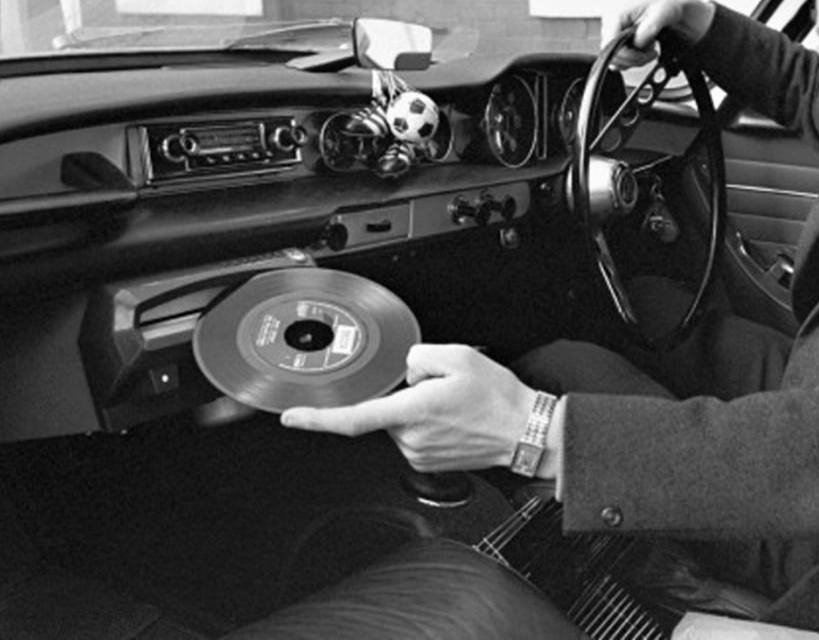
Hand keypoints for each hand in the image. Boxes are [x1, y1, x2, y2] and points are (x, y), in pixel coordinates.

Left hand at [280, 343, 537, 472]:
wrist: (525, 432)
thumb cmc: (498, 399)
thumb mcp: (459, 357)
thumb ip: (419, 356)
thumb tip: (406, 370)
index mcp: (414, 412)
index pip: (354, 418)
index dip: (318, 418)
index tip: (293, 416)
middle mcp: (411, 438)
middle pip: (385, 407)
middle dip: (403, 391)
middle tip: (440, 386)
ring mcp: (418, 453)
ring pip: (398, 419)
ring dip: (415, 407)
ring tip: (452, 404)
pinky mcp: (426, 461)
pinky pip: (412, 433)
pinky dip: (425, 421)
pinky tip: (452, 418)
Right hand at [601, 0, 715, 68]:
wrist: (668, 10)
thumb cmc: (664, 7)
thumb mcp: (661, 14)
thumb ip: (647, 29)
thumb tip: (636, 43)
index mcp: (616, 14)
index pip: (609, 43)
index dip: (626, 53)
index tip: (643, 54)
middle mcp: (611, 24)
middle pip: (612, 54)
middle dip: (634, 58)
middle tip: (651, 52)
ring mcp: (614, 34)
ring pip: (617, 60)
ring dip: (636, 60)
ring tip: (650, 49)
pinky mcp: (618, 42)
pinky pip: (622, 60)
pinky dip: (635, 59)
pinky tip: (645, 50)